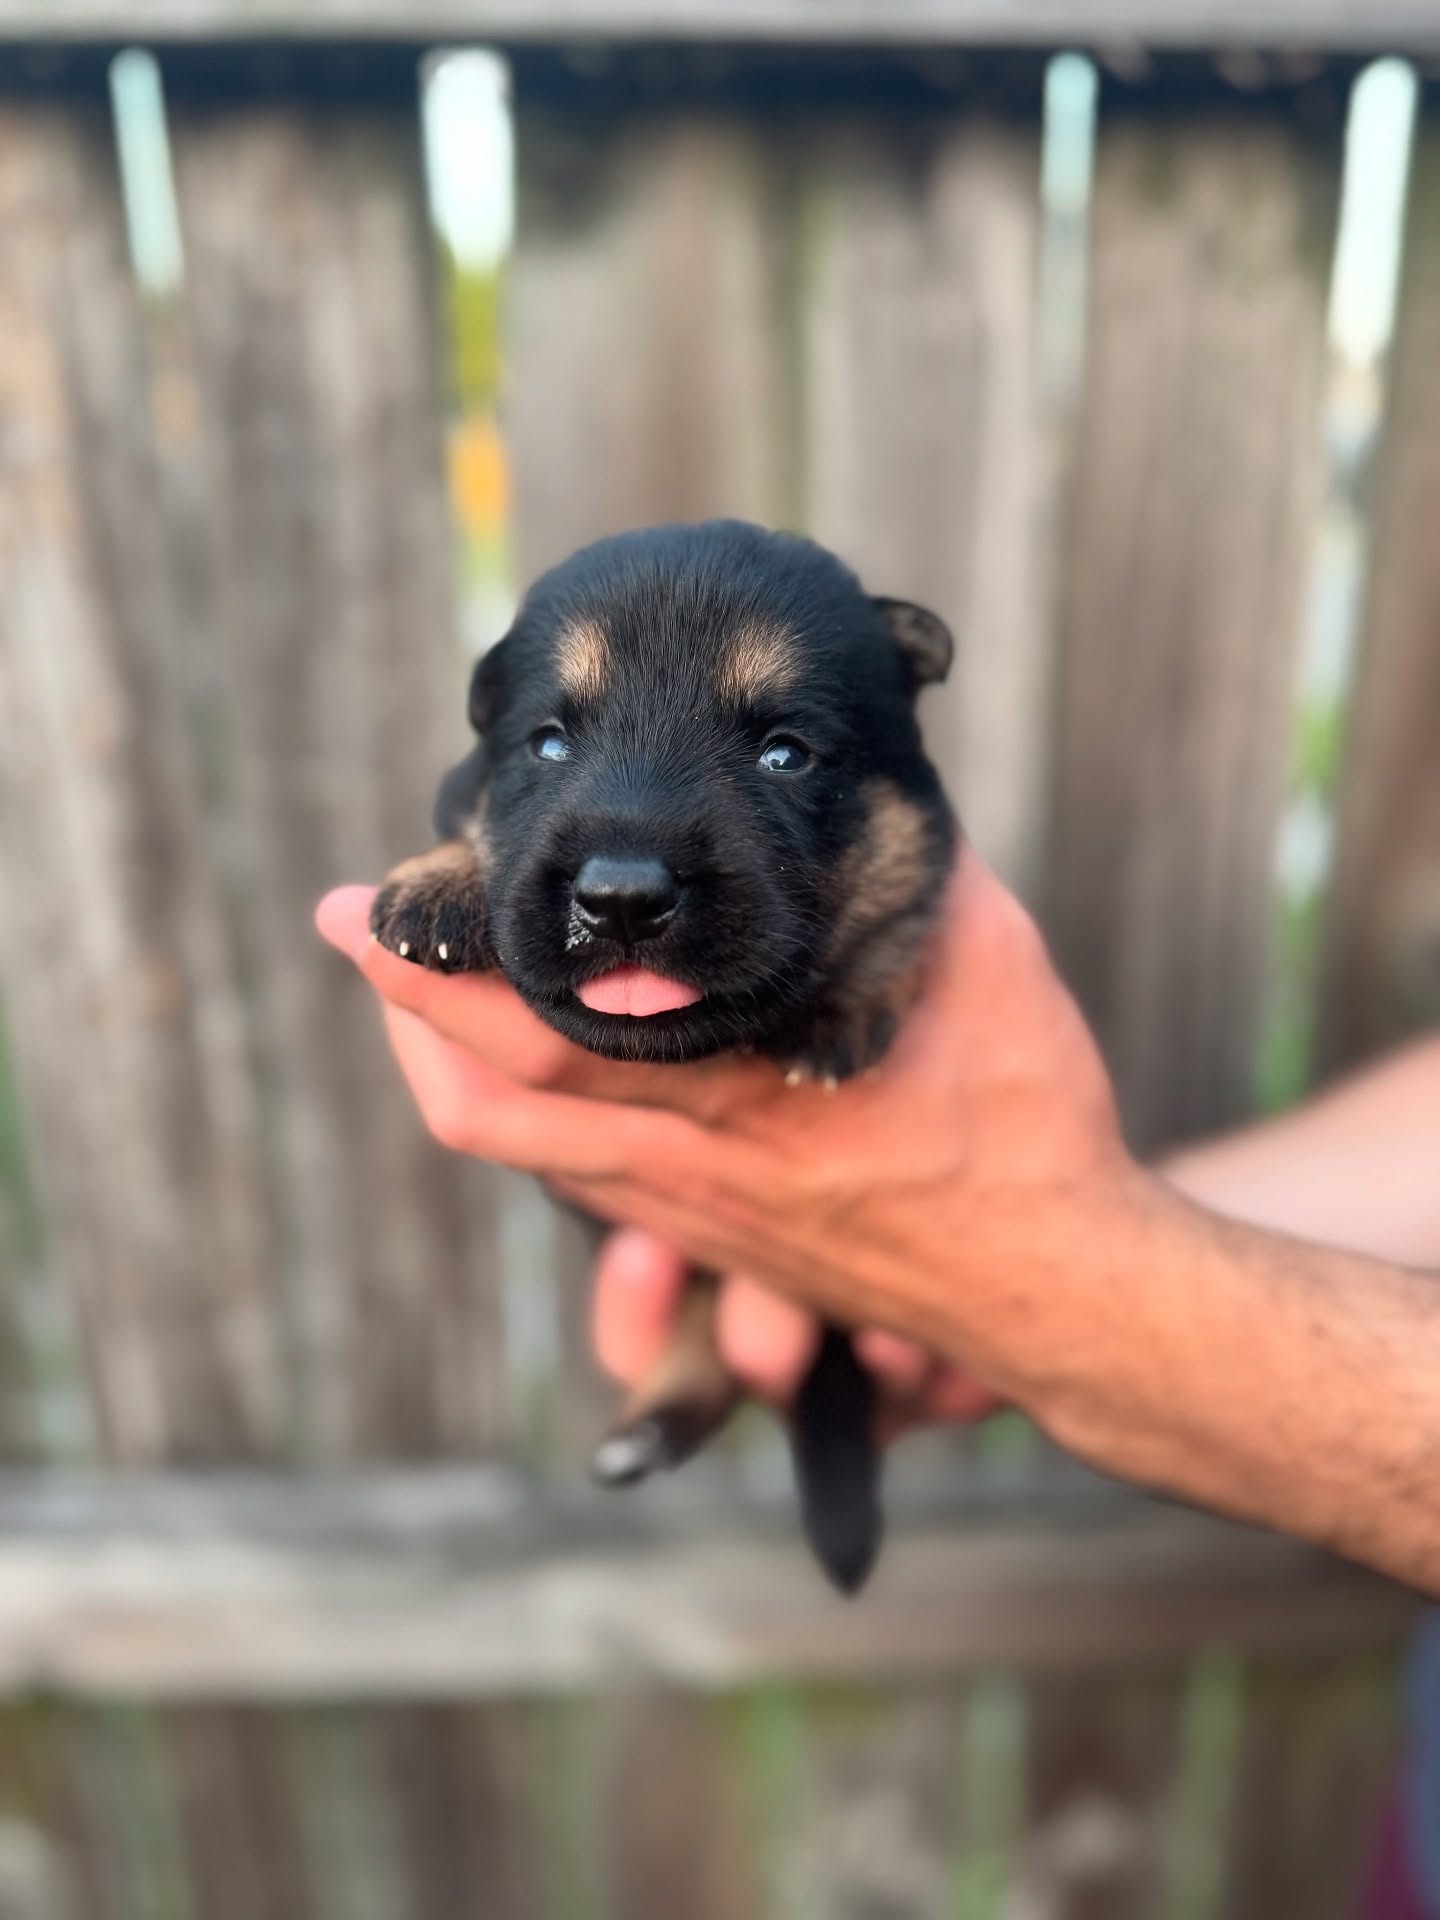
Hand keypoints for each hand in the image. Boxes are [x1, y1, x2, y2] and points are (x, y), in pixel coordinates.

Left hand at [315, 853, 1139, 1415]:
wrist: (1051, 1287)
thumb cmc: (1024, 1127)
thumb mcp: (983, 965)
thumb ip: (905, 871)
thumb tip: (870, 770)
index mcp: (745, 1087)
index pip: (545, 1029)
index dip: (440, 969)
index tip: (371, 899)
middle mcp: (693, 1160)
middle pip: (488, 1097)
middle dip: (403, 1003)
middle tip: (353, 924)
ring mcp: (691, 1211)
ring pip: (519, 1147)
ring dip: (445, 1059)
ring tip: (411, 985)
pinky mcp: (712, 1237)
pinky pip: (575, 1178)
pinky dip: (518, 1111)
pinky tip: (521, 1060)